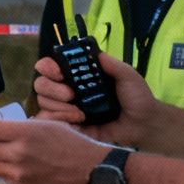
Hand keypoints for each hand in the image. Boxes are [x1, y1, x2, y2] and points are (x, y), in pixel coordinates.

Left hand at [0, 116, 110, 183]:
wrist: (95, 175)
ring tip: (7, 154)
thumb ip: (19, 128)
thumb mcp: (47, 125)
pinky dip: (8, 172)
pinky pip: (5, 179)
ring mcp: (19, 176)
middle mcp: (17, 155)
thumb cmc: (73, 144)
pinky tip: (22, 169)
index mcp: (23, 133)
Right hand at [33, 51, 155, 148]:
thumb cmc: (137, 99)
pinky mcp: (68, 128)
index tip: (59, 72)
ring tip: (80, 113)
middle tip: (72, 95)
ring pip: (43, 103)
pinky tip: (77, 121)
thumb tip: (96, 54)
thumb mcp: (127, 75)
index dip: (48, 67)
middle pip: (40, 85)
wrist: (144, 126)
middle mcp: (67, 91)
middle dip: (52, 88)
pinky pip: (49, 122)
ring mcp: (66, 110)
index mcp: (78, 76)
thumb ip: (111, 64)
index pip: (49, 67)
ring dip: (58, 106)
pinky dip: (58, 119)